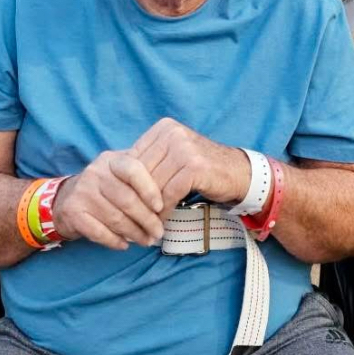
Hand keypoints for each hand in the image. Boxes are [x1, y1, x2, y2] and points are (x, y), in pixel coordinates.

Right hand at [52, 151, 164, 250]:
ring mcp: (82, 192)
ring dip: (134, 233)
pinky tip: (125, 245)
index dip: (150, 190)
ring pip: (115, 218)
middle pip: (127, 199)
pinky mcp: (73, 212)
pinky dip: (114, 241)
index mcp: (112, 160)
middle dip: (146, 219)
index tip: (160, 207)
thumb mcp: (121, 172)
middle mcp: (95, 173)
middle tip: (159, 233)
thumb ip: (143, 175)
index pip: (134, 170)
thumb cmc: (106, 186)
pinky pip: (98, 231)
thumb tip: (175, 188)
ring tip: (147, 241)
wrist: (66, 197)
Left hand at [129, 118, 251, 214]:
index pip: (133, 159)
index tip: (121, 207)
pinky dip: (164, 211)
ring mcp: (184, 148)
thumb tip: (115, 181)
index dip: (126, 186)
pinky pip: (169, 194)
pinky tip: (162, 222)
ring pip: (154, 185)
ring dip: (148, 210)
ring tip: (145, 226)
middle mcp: (173, 133)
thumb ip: (150, 161)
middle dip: (135, 200)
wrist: (238, 172)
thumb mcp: (173, 156)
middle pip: (141, 173)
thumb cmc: (200, 168)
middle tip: (130, 221)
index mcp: (163, 128)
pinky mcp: (194, 166)